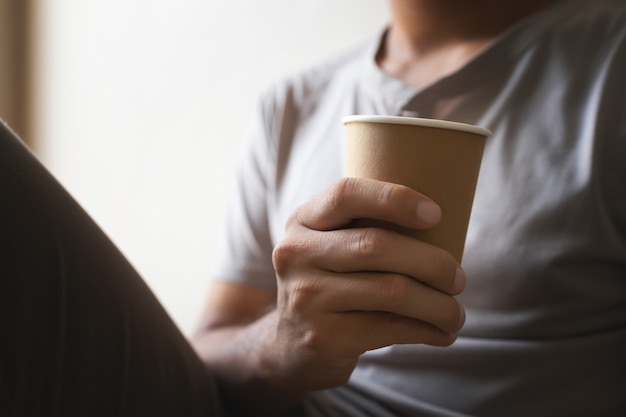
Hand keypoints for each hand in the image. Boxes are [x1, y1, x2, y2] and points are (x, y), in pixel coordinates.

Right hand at [264, 177, 465, 390]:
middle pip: (376, 246)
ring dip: (439, 304)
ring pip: (392, 291)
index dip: (394, 198)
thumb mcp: (327, 246)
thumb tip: (443, 220)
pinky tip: (442, 333)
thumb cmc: (329, 283)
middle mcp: (297, 254)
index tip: (436, 214)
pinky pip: (391, 328)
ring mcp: (307, 297)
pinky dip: (428, 331)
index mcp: (302, 221)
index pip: (346, 195)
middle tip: (459, 278)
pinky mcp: (324, 336)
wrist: (289, 344)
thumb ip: (362, 227)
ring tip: (456, 312)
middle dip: (432, 262)